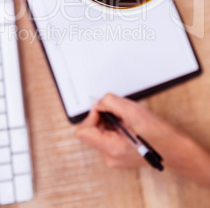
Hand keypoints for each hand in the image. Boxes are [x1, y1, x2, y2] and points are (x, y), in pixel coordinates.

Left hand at [75, 94, 209, 185]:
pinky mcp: (118, 152)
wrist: (177, 150)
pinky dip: (116, 125)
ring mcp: (113, 155)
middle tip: (121, 112)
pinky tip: (130, 124)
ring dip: (110, 120)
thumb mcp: (133, 111)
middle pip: (91, 129)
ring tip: (128, 119)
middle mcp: (109, 155)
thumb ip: (110, 103)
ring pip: (100, 130)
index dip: (91, 116)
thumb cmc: (159, 134)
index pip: (82, 132)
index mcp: (111, 148)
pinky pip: (108, 134)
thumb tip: (97, 102)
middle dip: (103, 116)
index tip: (104, 109)